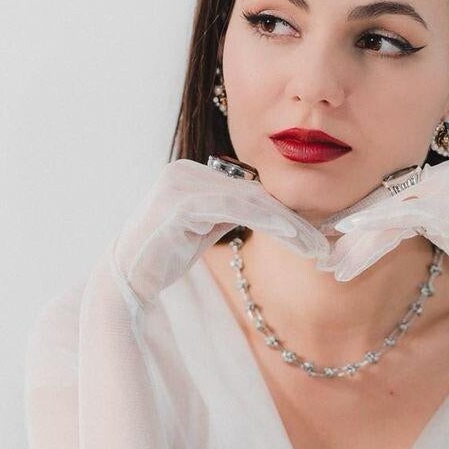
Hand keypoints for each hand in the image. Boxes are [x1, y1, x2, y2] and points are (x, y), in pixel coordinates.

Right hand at [113, 159, 332, 308]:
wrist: (126, 278)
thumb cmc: (163, 257)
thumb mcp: (204, 229)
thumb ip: (230, 213)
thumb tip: (268, 210)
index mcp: (191, 173)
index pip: (248, 189)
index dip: (283, 211)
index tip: (312, 234)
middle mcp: (185, 170)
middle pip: (252, 192)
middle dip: (290, 219)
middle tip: (322, 242)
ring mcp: (181, 182)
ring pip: (249, 199)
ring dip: (286, 223)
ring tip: (314, 245)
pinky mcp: (180, 201)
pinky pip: (234, 208)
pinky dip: (267, 221)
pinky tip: (291, 236)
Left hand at [323, 159, 448, 331]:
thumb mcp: (446, 233)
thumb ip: (417, 219)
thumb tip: (372, 225)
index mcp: (446, 177)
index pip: (394, 196)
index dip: (362, 220)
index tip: (334, 242)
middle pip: (390, 202)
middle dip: (357, 233)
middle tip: (328, 259)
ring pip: (394, 211)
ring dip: (362, 240)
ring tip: (337, 264)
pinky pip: (409, 217)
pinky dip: (379, 228)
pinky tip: (356, 237)